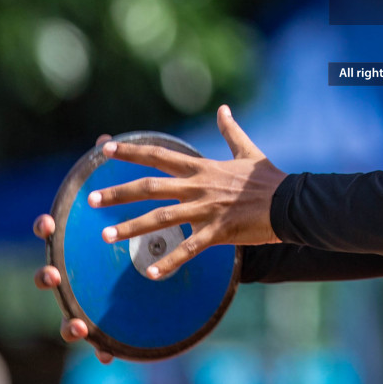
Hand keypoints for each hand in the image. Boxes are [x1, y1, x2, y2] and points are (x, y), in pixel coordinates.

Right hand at [34, 134, 113, 362]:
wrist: (155, 261)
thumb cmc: (130, 231)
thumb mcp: (127, 202)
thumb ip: (112, 176)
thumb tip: (105, 142)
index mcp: (76, 243)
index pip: (53, 233)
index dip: (46, 227)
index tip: (48, 222)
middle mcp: (74, 273)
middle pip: (49, 276)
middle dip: (46, 277)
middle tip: (53, 274)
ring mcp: (85, 299)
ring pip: (68, 315)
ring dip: (68, 322)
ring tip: (76, 324)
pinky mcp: (107, 322)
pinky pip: (103, 341)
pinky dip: (103, 349)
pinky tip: (110, 355)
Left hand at [88, 105, 284, 278]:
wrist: (291, 202)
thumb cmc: (269, 178)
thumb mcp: (248, 151)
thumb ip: (231, 131)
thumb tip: (223, 109)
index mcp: (202, 167)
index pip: (159, 156)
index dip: (131, 152)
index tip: (105, 150)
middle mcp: (198, 187)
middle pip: (150, 188)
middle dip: (118, 193)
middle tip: (90, 200)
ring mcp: (206, 210)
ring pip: (161, 219)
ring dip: (131, 228)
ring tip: (106, 237)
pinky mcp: (218, 232)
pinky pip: (189, 250)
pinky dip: (170, 262)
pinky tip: (152, 274)